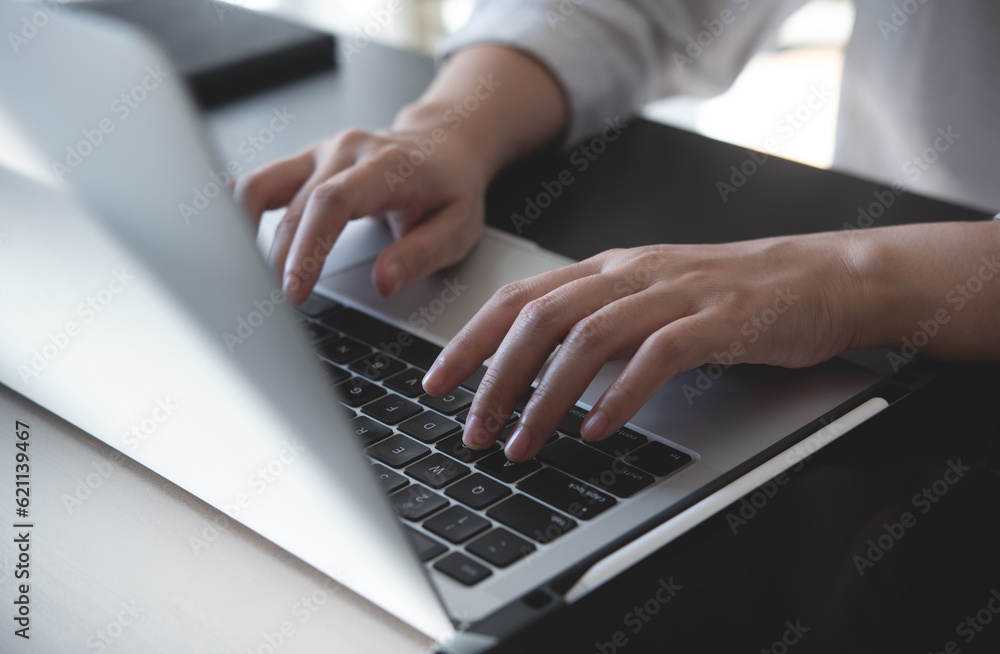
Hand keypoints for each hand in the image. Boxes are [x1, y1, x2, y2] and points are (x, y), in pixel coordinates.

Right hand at [235, 125, 487, 302]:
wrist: (444, 144)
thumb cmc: (450, 190)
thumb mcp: (458, 229)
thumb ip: (421, 255)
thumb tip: (384, 283)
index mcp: (385, 167)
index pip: (332, 203)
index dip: (307, 248)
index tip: (295, 290)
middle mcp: (345, 152)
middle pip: (294, 208)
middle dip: (276, 261)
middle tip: (270, 308)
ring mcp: (318, 153)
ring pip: (260, 188)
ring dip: (244, 235)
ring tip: (245, 281)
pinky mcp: (302, 162)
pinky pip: (258, 183)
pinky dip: (239, 213)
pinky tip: (230, 245)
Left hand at [422, 234, 866, 461]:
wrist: (821, 277)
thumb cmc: (731, 297)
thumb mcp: (649, 302)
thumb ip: (596, 324)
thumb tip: (535, 370)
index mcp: (607, 270)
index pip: (519, 298)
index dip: (470, 340)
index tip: (437, 383)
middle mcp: (631, 275)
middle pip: (539, 318)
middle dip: (495, 378)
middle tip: (474, 430)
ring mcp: (675, 293)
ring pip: (588, 338)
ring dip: (546, 397)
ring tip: (524, 444)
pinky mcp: (719, 319)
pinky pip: (657, 355)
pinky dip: (621, 394)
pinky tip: (598, 428)